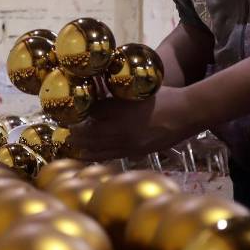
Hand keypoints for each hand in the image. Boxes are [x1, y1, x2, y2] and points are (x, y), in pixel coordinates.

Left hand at [65, 85, 200, 161]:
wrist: (187, 114)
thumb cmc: (161, 97)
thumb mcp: (132, 92)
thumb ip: (111, 97)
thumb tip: (92, 97)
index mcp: (117, 118)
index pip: (85, 124)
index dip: (72, 123)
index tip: (63, 121)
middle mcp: (120, 136)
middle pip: (88, 143)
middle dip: (74, 140)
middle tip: (64, 135)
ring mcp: (129, 148)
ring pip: (99, 154)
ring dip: (85, 150)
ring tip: (75, 146)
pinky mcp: (138, 154)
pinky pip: (113, 157)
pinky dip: (100, 155)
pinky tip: (96, 151)